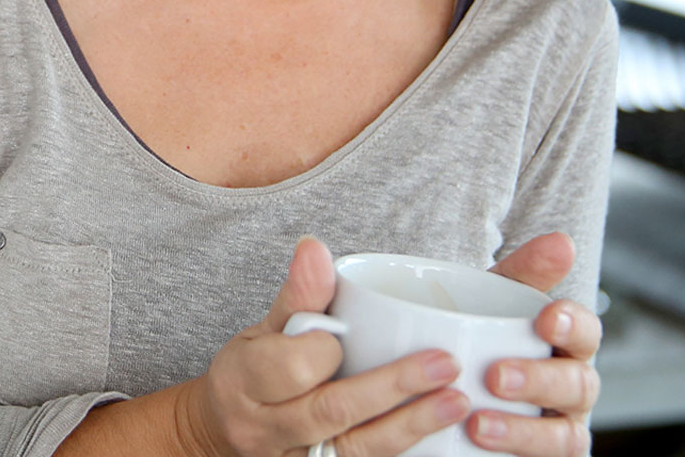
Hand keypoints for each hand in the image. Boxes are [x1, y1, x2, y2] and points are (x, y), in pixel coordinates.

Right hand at [183, 237, 469, 456]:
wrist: (226, 434)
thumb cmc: (251, 374)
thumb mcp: (263, 331)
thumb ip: (297, 295)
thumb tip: (315, 247)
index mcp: (243, 381)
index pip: (294, 366)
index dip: (327, 350)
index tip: (348, 333)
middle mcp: (263, 429)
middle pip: (333, 410)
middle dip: (394, 387)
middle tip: (447, 363)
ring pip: (356, 448)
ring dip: (410, 425)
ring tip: (458, 401)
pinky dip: (402, 449)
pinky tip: (439, 435)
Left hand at [468, 233, 599, 454]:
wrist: (443, 384)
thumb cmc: (479, 332)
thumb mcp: (491, 297)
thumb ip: (523, 272)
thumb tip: (563, 241)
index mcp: (566, 344)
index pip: (585, 331)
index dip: (572, 324)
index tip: (545, 318)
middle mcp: (572, 388)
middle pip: (577, 386)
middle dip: (540, 381)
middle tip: (495, 375)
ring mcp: (559, 428)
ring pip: (564, 438)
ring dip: (525, 432)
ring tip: (478, 424)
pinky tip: (478, 451)